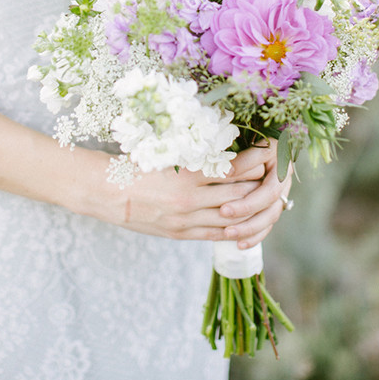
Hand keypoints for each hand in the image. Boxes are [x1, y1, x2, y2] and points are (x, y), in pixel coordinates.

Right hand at [81, 143, 289, 244]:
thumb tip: (221, 144)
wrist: (106, 193)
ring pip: (230, 217)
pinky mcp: (182, 234)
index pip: (232, 170)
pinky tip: (245, 222)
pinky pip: (216, 235)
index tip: (265, 152)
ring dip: (250, 208)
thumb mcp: (164, 153)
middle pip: (237, 194)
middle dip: (258, 184)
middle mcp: (190, 200)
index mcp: (187, 175)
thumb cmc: (134, 166)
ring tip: (263, 196)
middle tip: (272, 173)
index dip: (252, 163)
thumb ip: (193, 154)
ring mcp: (187, 221)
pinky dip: (233, 228)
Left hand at [218, 140, 291, 248]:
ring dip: (249, 228)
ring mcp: (279, 194)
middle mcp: (282, 182)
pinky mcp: (271, 205)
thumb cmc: (254, 135)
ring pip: (269, 218)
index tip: (224, 202)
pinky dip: (254, 236)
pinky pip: (266, 225)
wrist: (263, 135)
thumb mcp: (251, 142)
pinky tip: (239, 244)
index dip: (248, 197)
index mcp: (280, 165)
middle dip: (246, 211)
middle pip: (269, 205)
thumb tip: (225, 172)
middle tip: (223, 214)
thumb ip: (242, 158)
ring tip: (227, 234)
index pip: (267, 188)